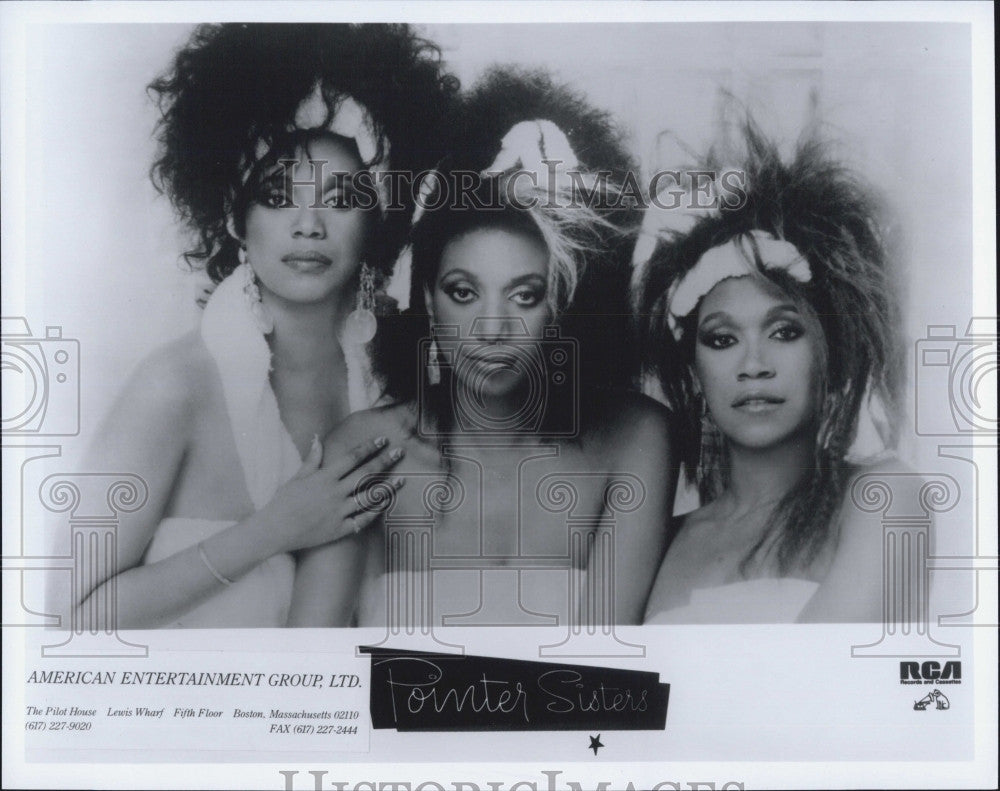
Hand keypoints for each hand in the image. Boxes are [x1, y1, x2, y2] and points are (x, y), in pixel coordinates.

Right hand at [256, 435, 404, 553]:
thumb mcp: (297, 477)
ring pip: (369, 497)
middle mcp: (334, 493)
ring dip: (387, 488)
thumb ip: (312, 459)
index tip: (382, 440)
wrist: (274, 530)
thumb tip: (317, 438)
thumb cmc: (283, 501)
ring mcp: (338, 512)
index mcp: (324, 477)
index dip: (369, 447)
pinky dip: (375, 512)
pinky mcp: (339, 529)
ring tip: (401, 480)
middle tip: (400, 452)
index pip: (352, 458)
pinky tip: (386, 504)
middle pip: (365, 474)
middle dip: (385, 461)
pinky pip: (363, 519)